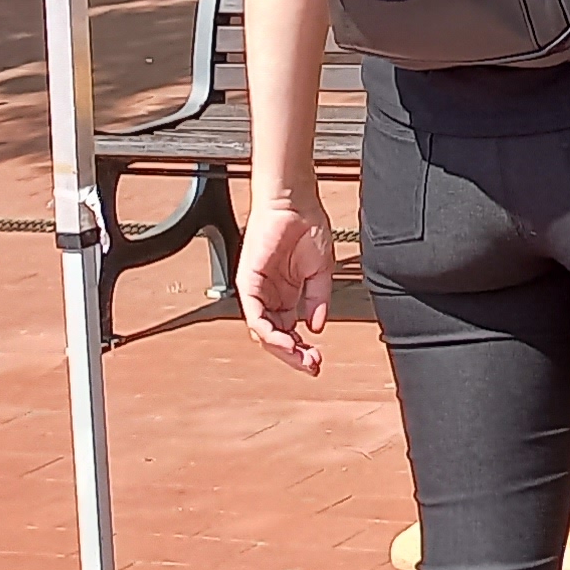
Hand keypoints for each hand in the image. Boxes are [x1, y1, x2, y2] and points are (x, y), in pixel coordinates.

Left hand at [237, 190, 336, 375]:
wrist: (295, 203)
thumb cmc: (307, 228)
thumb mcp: (321, 272)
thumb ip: (319, 300)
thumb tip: (317, 326)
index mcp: (287, 295)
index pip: (290, 332)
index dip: (303, 349)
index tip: (318, 360)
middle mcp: (270, 296)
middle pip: (277, 337)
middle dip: (294, 355)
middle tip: (312, 365)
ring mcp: (258, 291)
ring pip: (263, 332)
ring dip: (282, 349)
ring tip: (301, 357)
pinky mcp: (248, 283)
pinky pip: (254, 315)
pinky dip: (269, 332)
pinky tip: (286, 340)